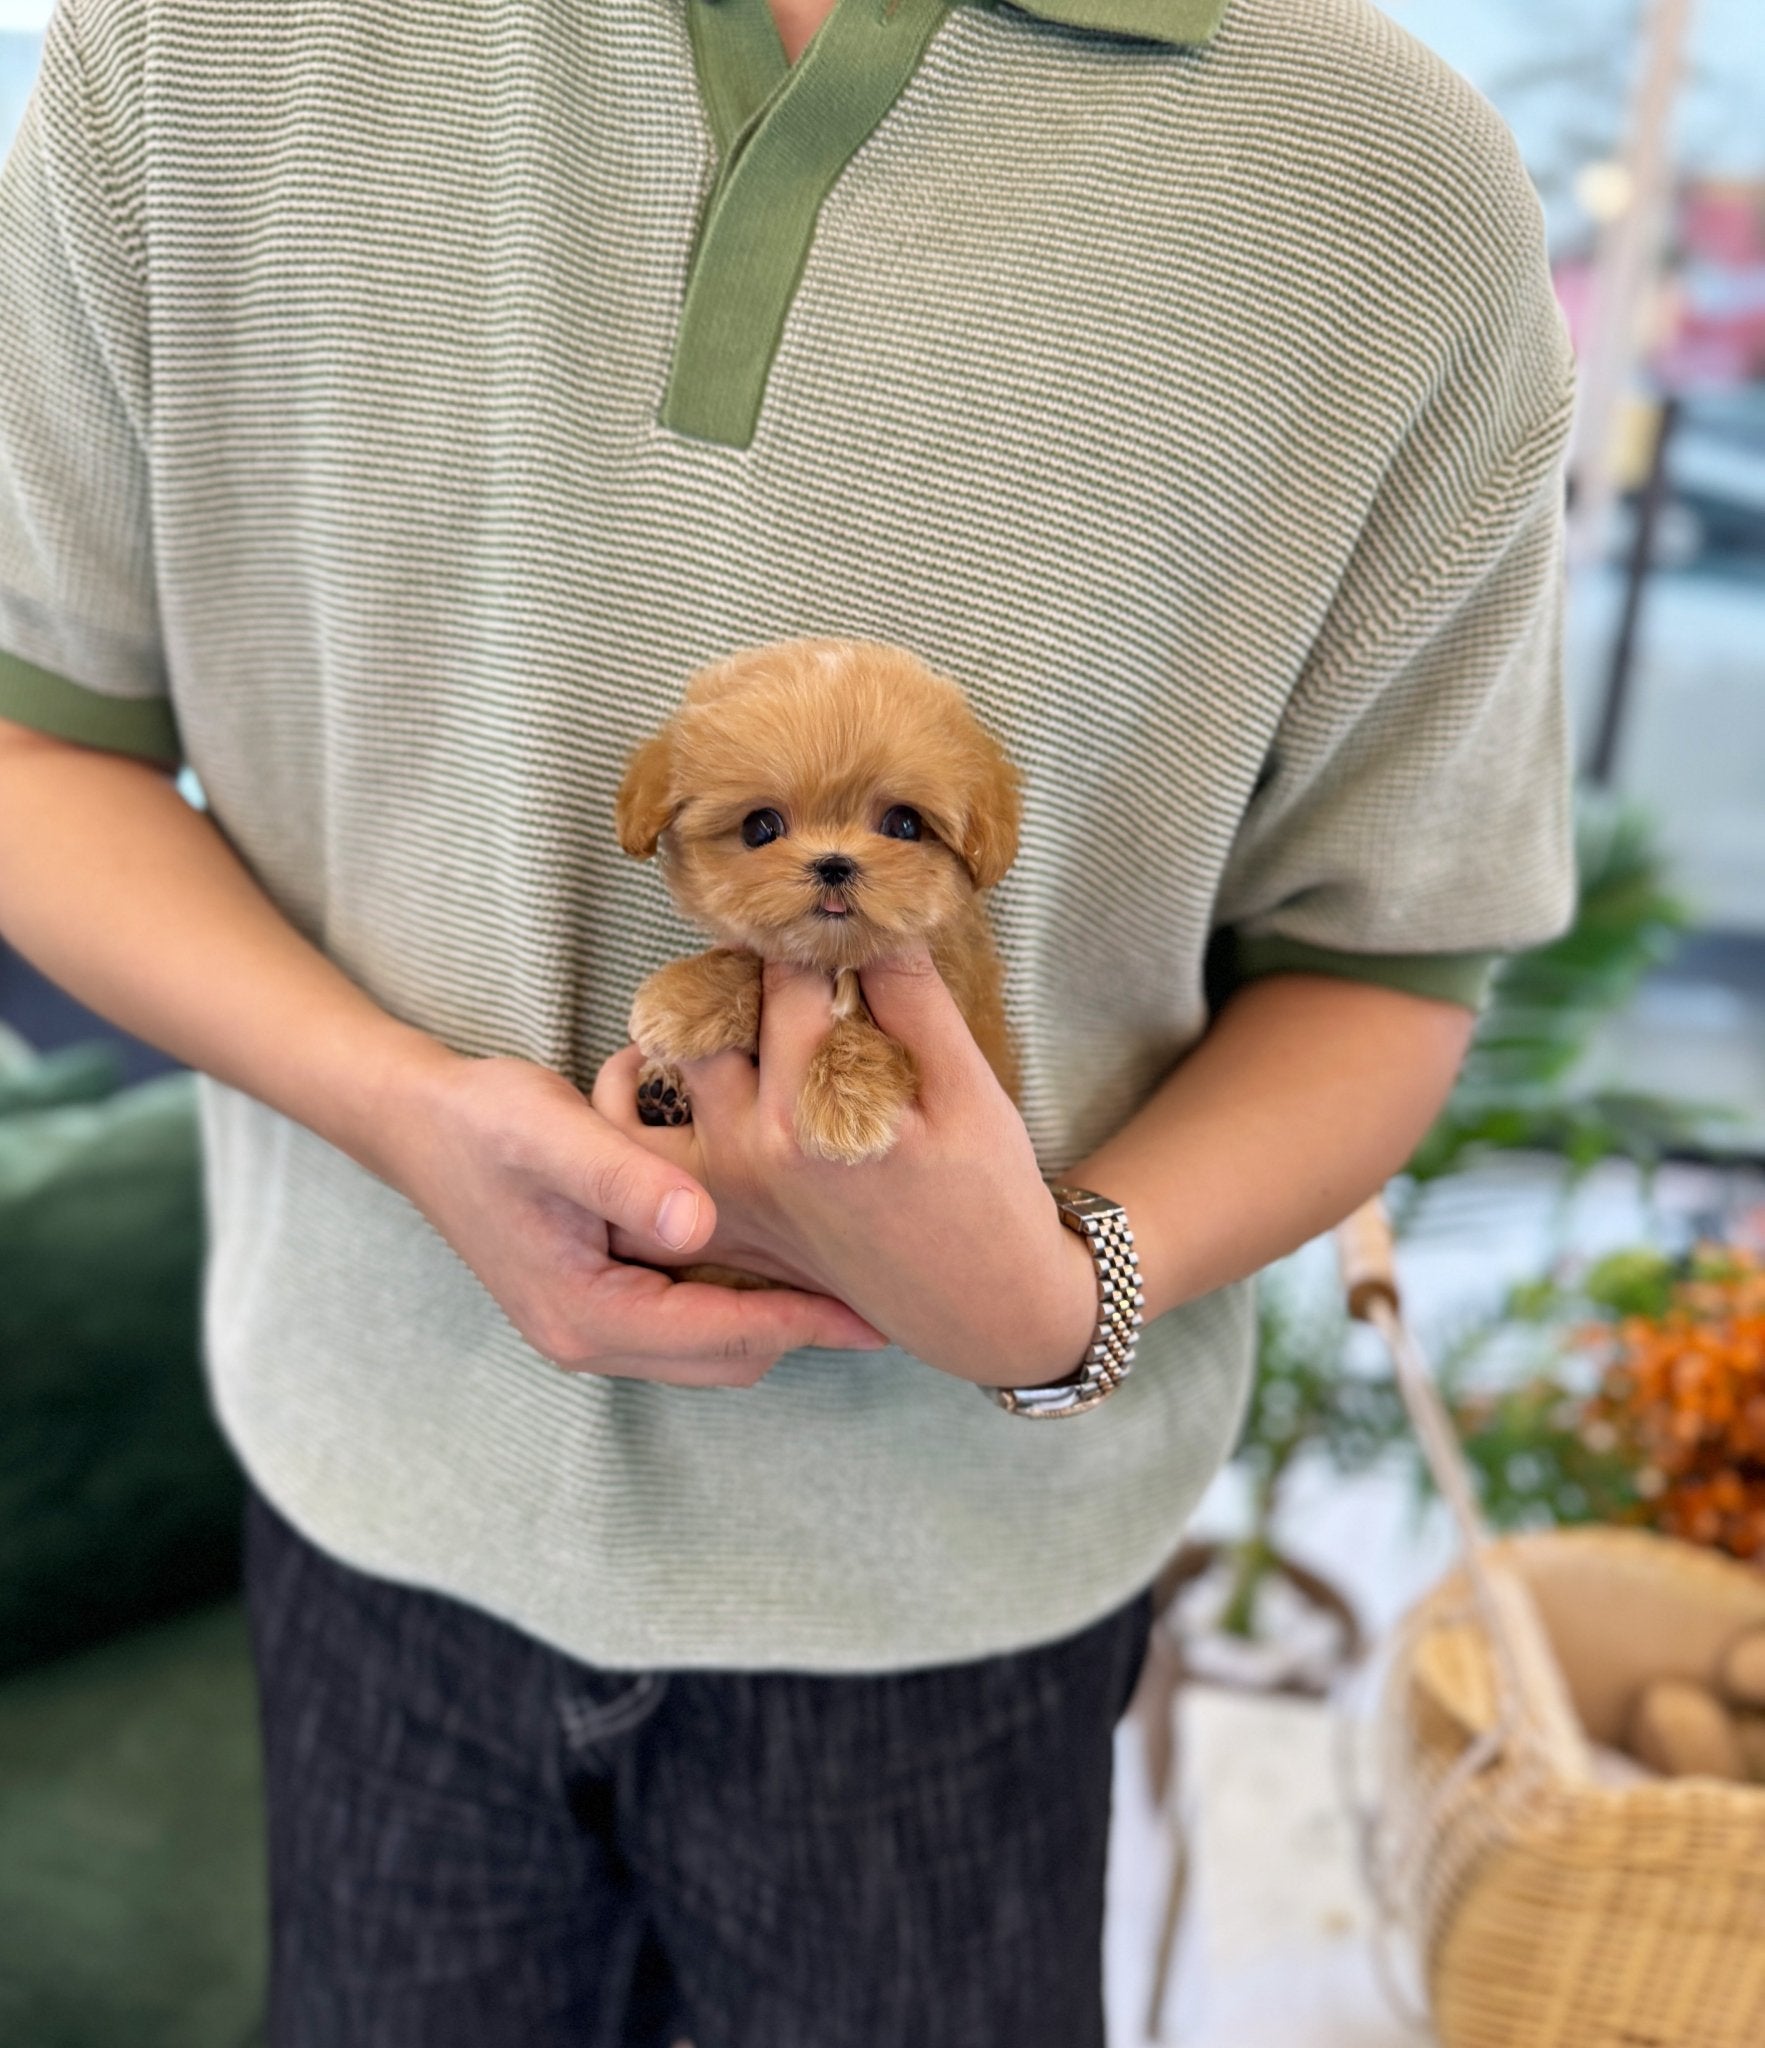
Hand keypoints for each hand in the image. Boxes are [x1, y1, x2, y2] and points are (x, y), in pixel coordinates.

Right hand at [376, 1047, 884, 1385]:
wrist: (416, 1121)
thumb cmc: (484, 1120)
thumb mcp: (556, 1131)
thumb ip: (627, 1176)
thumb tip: (700, 1221)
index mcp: (586, 1315)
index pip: (724, 1336)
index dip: (805, 1322)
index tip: (875, 1311)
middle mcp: (589, 1338)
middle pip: (726, 1358)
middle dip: (801, 1329)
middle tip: (877, 1293)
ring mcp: (591, 1325)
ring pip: (712, 1345)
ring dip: (773, 1315)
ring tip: (843, 1275)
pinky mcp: (597, 1300)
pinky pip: (689, 1319)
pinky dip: (738, 1297)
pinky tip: (779, 1252)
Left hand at [594, 952, 1100, 1388]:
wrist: (982, 1309)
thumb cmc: (988, 1198)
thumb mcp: (969, 1089)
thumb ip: (912, 996)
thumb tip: (869, 912)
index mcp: (816, 1111)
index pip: (786, 976)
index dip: (808, 931)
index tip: (823, 909)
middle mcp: (752, 1148)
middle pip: (709, 1013)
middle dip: (744, 970)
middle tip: (785, 954)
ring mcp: (724, 1188)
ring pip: (664, 1072)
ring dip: (691, 1024)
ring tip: (743, 1006)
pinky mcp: (720, 1216)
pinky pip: (648, 1150)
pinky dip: (643, 1102)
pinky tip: (679, 1067)